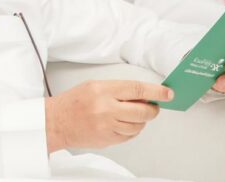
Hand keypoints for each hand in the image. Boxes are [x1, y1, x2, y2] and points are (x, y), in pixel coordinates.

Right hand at [44, 80, 172, 152]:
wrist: (56, 122)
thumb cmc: (74, 102)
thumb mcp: (96, 85)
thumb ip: (119, 89)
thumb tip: (143, 94)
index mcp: (103, 90)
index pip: (137, 89)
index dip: (156, 91)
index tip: (168, 93)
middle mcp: (106, 109)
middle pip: (142, 111)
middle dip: (153, 109)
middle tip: (154, 106)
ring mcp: (107, 126)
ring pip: (138, 126)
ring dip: (142, 121)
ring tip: (134, 115)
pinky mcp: (107, 140)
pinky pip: (129, 136)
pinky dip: (132, 130)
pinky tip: (125, 124)